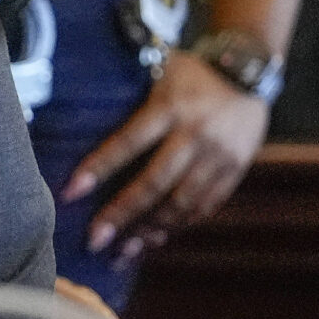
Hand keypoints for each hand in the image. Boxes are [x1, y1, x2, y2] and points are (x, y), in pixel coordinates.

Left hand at [61, 50, 269, 266]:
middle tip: (94, 239)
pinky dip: (180, 225)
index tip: (68, 193)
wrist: (249, 68)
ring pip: (182, 202)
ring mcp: (219, 155)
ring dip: (150, 229)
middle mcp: (196, 133)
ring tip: (122, 250)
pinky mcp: (236, 168)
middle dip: (121, 214)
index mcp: (169, 107)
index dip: (97, 169)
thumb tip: (76, 121)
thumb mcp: (157, 72)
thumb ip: (129, 101)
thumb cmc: (189, 72)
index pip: (127, 143)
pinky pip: (206, 205)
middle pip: (154, 182)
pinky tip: (156, 239)